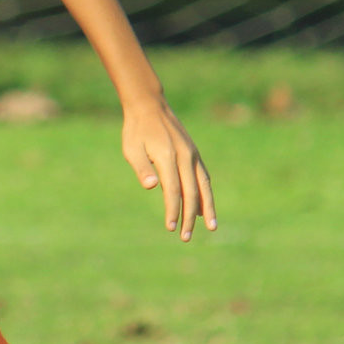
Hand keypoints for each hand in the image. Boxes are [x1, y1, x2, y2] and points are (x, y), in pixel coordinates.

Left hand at [121, 98, 216, 241]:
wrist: (149, 106)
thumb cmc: (136, 130)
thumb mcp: (131, 148)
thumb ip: (141, 168)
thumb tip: (151, 187)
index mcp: (168, 156)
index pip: (173, 190)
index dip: (173, 210)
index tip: (170, 227)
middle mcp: (185, 156)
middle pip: (191, 192)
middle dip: (190, 216)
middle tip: (186, 237)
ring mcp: (192, 154)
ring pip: (204, 185)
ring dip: (207, 208)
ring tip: (211, 227)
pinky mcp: (194, 153)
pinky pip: (203, 177)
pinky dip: (206, 193)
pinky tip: (205, 207)